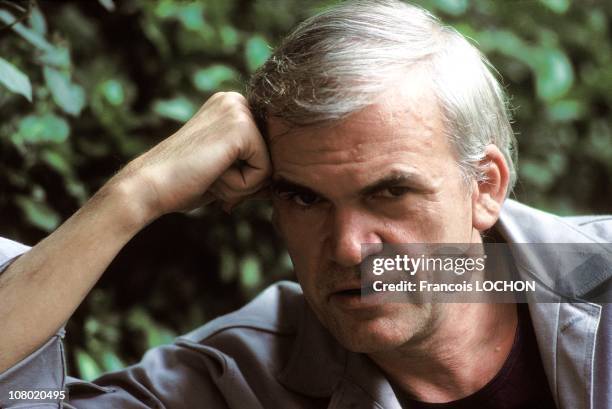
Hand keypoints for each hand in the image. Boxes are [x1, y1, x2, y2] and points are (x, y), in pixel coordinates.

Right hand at [117, 92, 270, 220]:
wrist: (148, 187)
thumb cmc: (183, 183)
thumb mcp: (224, 170)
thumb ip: (252, 167)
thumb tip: (281, 181)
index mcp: (231, 106)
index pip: (266, 151)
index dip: (247, 176)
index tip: (214, 176)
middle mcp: (236, 100)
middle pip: (272, 157)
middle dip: (247, 181)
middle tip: (211, 178)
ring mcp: (238, 110)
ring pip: (270, 166)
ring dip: (243, 185)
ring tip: (210, 175)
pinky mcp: (241, 126)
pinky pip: (264, 172)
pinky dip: (241, 186)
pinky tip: (213, 176)